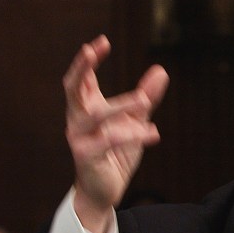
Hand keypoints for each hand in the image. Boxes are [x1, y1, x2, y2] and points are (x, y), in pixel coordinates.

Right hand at [63, 35, 168, 232]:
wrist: (104, 191)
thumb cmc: (115, 154)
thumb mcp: (135, 122)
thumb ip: (145, 99)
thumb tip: (160, 71)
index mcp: (85, 108)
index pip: (81, 79)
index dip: (87, 60)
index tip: (102, 42)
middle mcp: (77, 120)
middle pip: (72, 88)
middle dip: (81, 67)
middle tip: (92, 49)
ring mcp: (79, 138)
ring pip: (94, 115)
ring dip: (120, 105)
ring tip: (144, 100)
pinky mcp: (86, 156)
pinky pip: (108, 141)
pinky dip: (131, 135)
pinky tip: (152, 133)